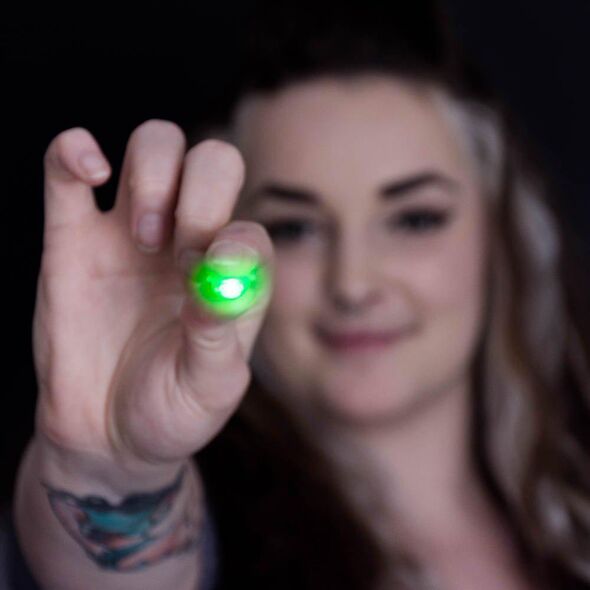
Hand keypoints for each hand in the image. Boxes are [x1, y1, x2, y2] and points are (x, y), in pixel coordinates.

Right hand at [32, 120, 273, 469]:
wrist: (109, 435)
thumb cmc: (172, 411)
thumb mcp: (208, 388)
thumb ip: (218, 333)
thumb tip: (220, 271)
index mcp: (233, 275)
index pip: (249, 222)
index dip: (233, 236)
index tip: (207, 276)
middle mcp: (189, 241)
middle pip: (210, 161)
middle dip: (200, 193)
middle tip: (177, 253)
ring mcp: (131, 232)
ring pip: (154, 145)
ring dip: (153, 174)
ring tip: (144, 239)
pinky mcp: (73, 236)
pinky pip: (68, 171)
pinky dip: (74, 151)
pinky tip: (89, 167)